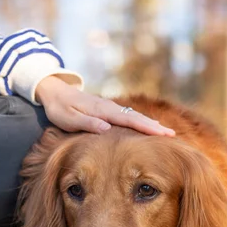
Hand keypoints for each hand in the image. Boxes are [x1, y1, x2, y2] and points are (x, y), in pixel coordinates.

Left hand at [35, 76, 174, 135]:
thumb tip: (107, 129)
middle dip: (154, 126)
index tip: (162, 133)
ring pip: (134, 116)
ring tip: (166, 132)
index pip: (129, 119)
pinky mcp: (108, 110)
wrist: (54, 91)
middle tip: (172, 135)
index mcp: (102, 110)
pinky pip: (128, 116)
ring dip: (150, 123)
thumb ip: (87, 123)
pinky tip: (148, 126)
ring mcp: (110, 107)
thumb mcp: (69, 118)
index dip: (147, 127)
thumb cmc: (59, 108)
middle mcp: (110, 107)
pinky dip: (140, 122)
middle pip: (136, 117)